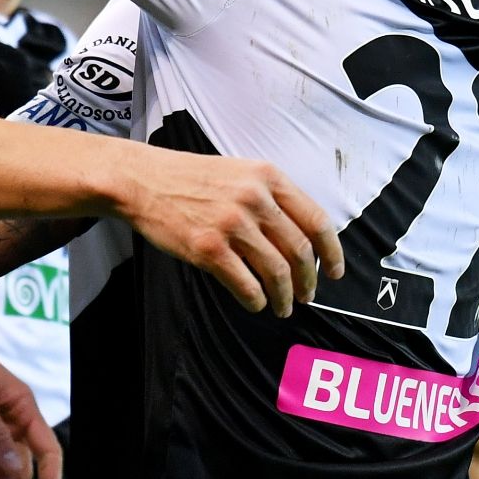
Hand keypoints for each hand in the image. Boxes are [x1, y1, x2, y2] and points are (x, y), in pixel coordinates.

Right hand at [120, 151, 344, 316]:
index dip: (332, 253)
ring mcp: (232, 224)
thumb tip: (299, 238)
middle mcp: (255, 199)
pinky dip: (256, 301)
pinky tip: (255, 303)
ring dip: (284, 297)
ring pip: (277, 273)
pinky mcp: (208, 248)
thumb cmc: (189, 178)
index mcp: (268, 177)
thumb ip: (270, 197)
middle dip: (309, 281)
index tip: (336, 271)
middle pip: (300, 252)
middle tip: (307, 295)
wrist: (143, 180)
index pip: (317, 220)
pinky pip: (246, 285)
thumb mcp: (239, 172)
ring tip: (283, 306)